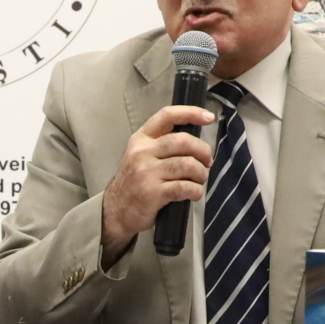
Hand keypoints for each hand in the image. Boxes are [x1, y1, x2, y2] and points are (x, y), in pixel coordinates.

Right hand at [99, 103, 216, 264]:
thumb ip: (161, 145)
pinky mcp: (152, 192)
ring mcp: (146, 172)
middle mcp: (142, 152)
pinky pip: (184, 187)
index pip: (167, 116)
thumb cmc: (134, 182)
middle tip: (207, 162)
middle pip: (183, 141)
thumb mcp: (140, 156)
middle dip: (203, 151)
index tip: (208, 117)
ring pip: (187, 164)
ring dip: (201, 173)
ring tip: (200, 179)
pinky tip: (195, 193)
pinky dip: (196, 191)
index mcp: (141, 139)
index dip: (190, 113)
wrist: (116, 211)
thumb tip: (196, 143)